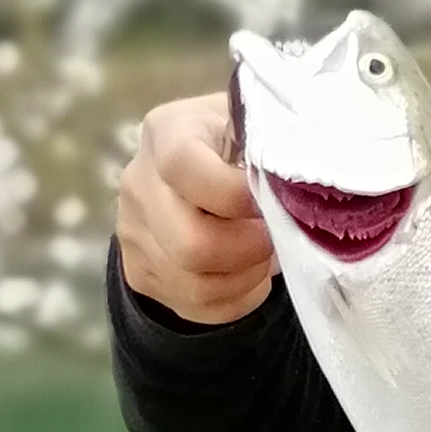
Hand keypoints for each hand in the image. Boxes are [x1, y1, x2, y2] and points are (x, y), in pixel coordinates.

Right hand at [116, 87, 279, 324]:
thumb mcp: (255, 126)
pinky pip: (196, 305)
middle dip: (249, 249)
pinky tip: (248, 271)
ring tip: (264, 253)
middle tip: (274, 237)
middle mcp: (139, 183)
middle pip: (190, 243)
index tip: (268, 200)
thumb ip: (273, 150)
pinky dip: (237, 296)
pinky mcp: (140, 273)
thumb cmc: (239, 143)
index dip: (234, 194)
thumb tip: (298, 197)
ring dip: (246, 276)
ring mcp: (133, 233)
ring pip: (196, 284)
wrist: (195, 174)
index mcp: (168, 131)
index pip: (184, 167)